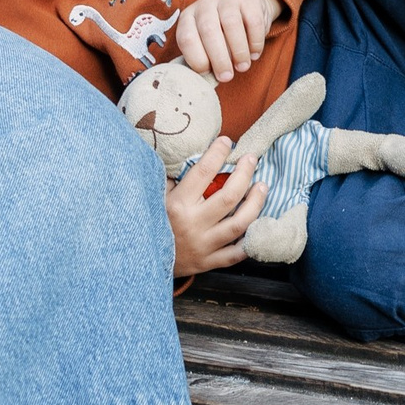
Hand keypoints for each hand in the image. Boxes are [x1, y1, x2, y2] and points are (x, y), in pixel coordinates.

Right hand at [166, 137, 263, 276]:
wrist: (141, 261)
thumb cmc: (152, 222)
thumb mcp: (157, 196)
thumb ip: (174, 177)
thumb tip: (194, 153)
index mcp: (177, 204)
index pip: (203, 172)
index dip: (217, 153)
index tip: (226, 141)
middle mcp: (193, 225)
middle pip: (229, 197)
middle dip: (244, 173)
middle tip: (251, 159)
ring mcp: (203, 245)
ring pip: (239, 224)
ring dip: (255, 203)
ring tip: (262, 187)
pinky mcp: (208, 262)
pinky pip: (236, 253)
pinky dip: (250, 240)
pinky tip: (258, 223)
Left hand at [177, 0, 280, 83]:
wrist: (245, 8)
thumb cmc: (222, 34)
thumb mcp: (206, 43)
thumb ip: (204, 58)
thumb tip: (207, 80)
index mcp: (188, 17)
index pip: (186, 38)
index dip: (196, 59)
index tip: (207, 73)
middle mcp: (205, 4)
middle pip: (209, 31)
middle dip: (219, 58)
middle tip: (227, 76)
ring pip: (231, 24)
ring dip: (238, 51)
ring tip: (242, 67)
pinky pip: (253, 21)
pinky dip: (255, 42)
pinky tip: (254, 53)